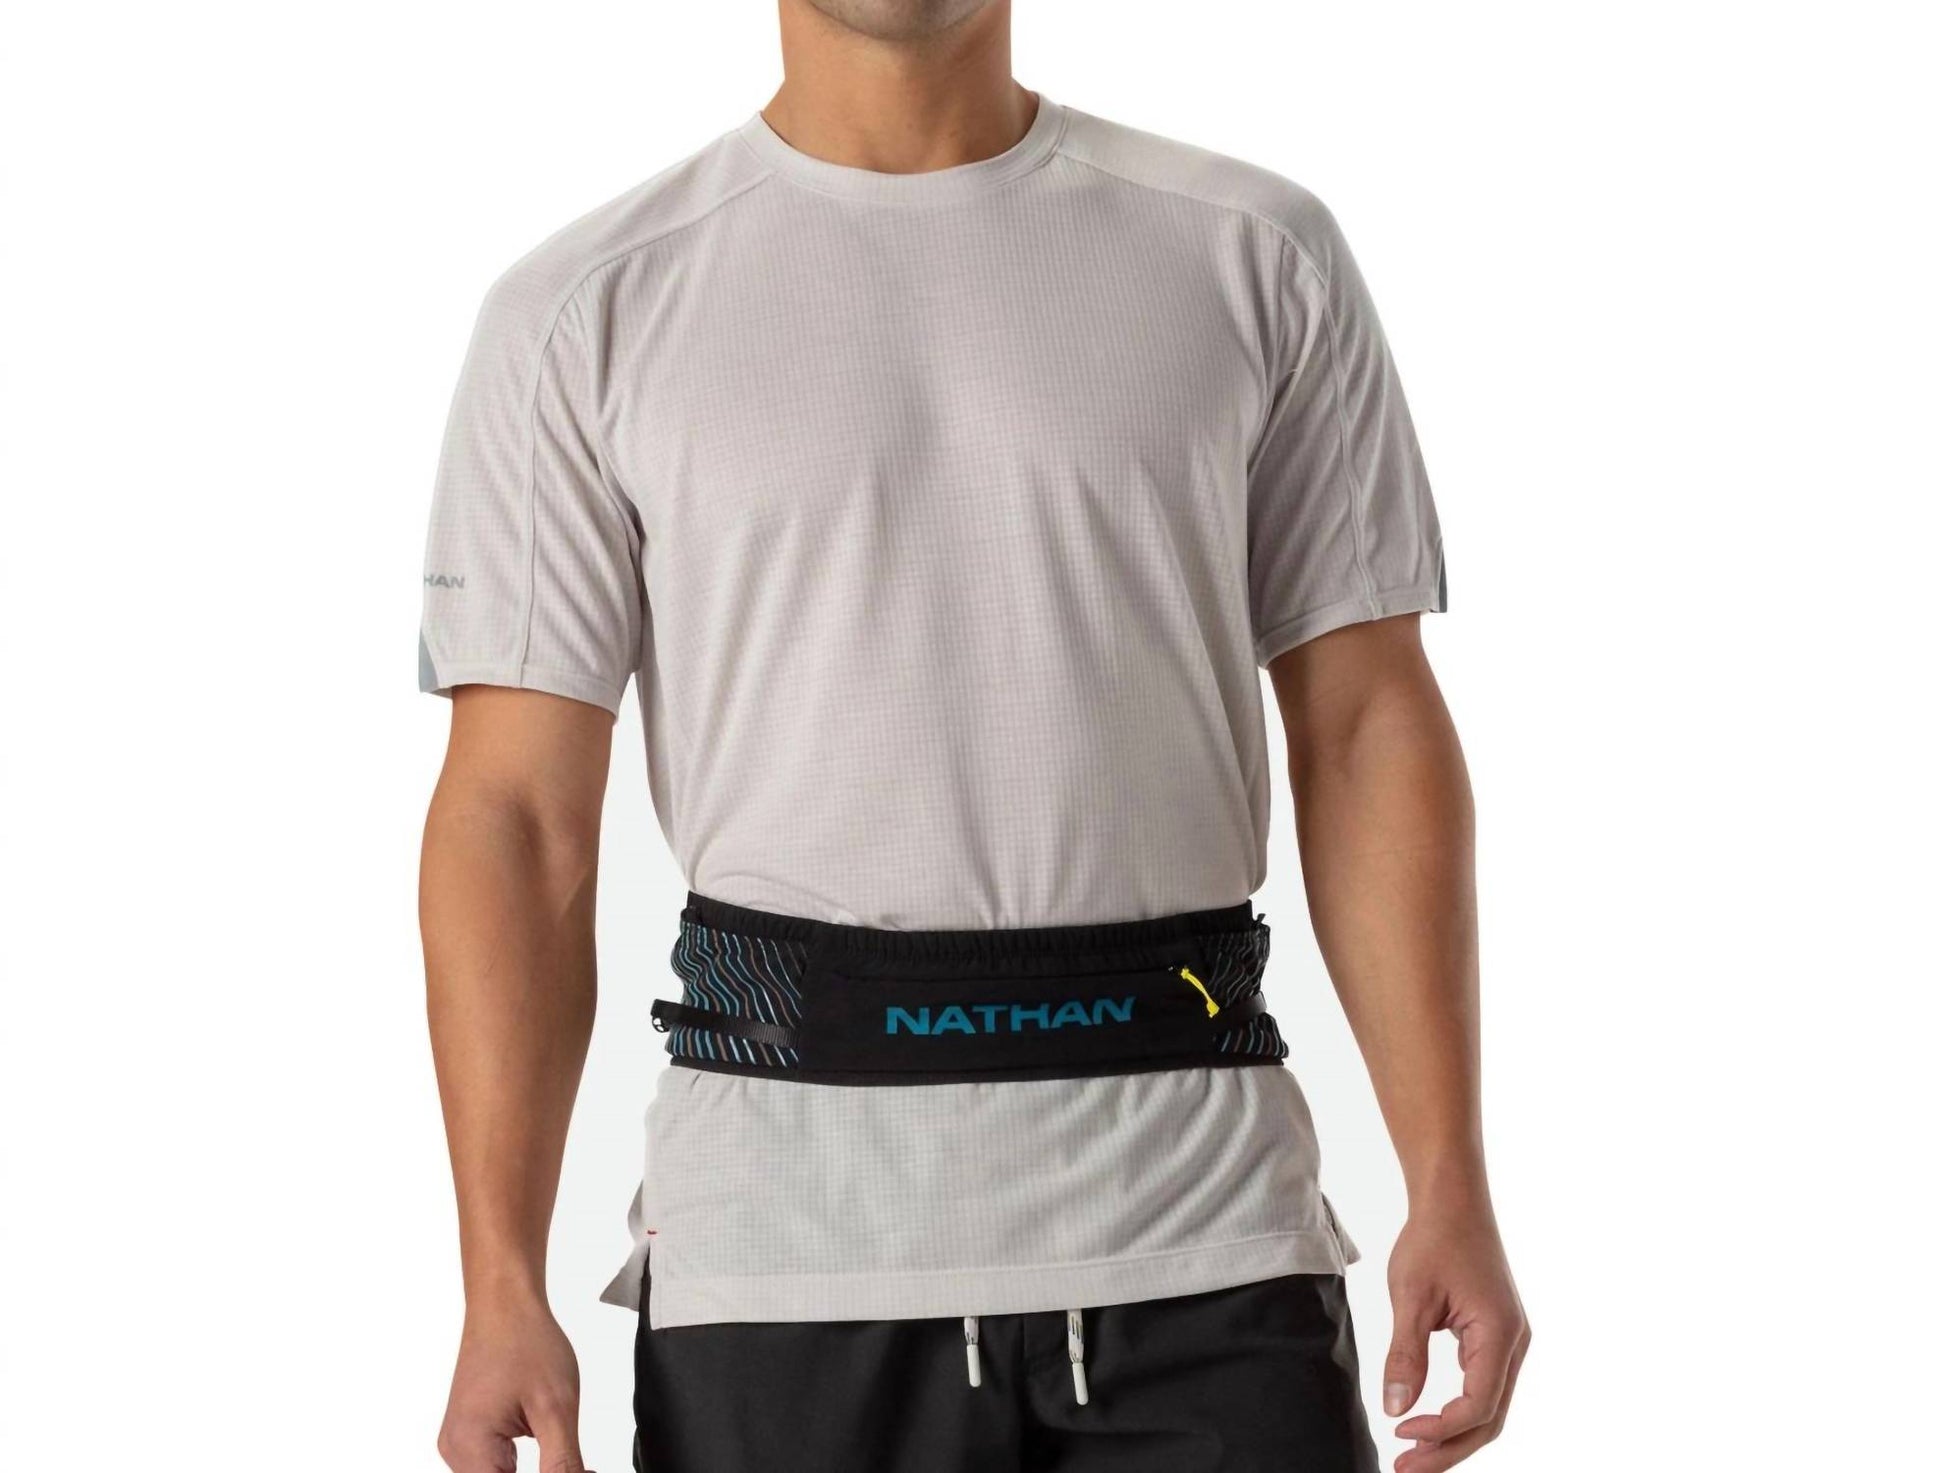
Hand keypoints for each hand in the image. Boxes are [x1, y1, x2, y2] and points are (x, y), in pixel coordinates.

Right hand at [438, 1292, 589, 1472]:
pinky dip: (518, 1464)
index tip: (575, 1470)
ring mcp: (459, 1443)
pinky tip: (542, 1442)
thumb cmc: (526, 1341)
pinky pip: (493, 1465)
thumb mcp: (556, 1409)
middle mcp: (455, 1451)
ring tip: (555, 1439)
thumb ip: (563, 1464)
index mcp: (469, 1448)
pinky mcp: (469, 1434)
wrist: (505, 1304)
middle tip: (576, 1464)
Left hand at [1382, 1202, 1529, 1471]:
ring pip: (1489, 1407)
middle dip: (1448, 1448)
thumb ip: (1405, 1355)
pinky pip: (1484, 1386)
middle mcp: (1514, 1344)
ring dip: (1453, 1434)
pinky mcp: (1496, 1336)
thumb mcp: (1410, 1297)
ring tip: (1412, 1453)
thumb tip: (1394, 1409)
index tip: (1400, 1434)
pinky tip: (1428, 1421)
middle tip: (1404, 1468)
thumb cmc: (1432, 1239)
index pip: (1478, 1405)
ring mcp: (1509, 1341)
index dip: (1440, 1430)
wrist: (1453, 1200)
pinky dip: (1459, 1411)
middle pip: (1489, 1418)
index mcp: (1499, 1334)